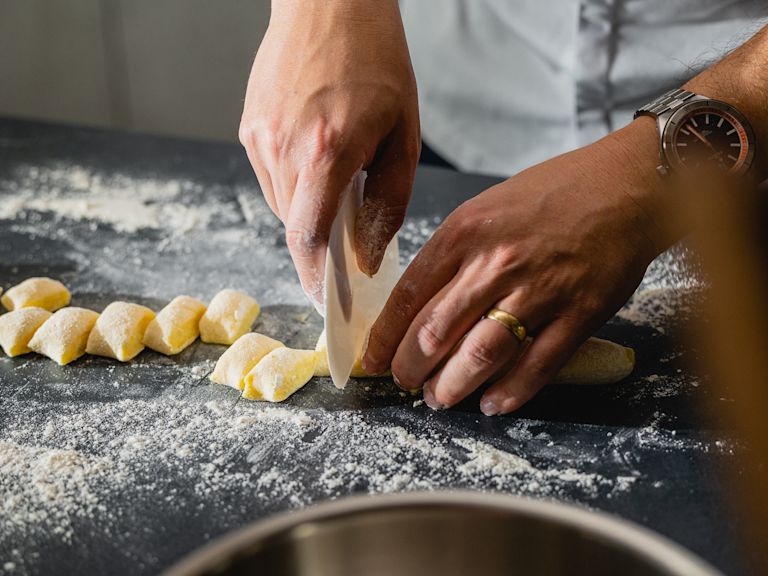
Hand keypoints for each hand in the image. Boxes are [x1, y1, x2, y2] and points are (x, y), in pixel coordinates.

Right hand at [239, 0, 419, 310]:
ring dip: (308, 217)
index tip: (328, 302)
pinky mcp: (250, 127)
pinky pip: (271, 179)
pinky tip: (318, 167)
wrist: (328, 1)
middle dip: (318, 253)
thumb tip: (367, 255)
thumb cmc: (378, 61)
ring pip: (281, 205)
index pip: (309, 238)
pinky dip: (295, 189)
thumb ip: (387, 202)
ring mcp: (259, 137)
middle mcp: (284, 148)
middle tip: (344, 263)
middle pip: (293, 227)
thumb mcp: (404, 133)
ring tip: (338, 197)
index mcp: (327, 150)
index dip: (316, 278)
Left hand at [363, 119, 677, 414]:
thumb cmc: (554, 193)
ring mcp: (540, 290)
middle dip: (412, 367)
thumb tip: (421, 303)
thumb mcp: (487, 207)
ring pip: (481, 354)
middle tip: (406, 383)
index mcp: (466, 232)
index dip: (386, 337)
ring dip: (453, 385)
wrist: (627, 186)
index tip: (374, 359)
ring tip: (441, 398)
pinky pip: (536, 365)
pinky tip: (492, 403)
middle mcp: (496, 263)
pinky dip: (510, 392)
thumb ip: (453, 253)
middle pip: (437, 331)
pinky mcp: (579, 313)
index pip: (409, 295)